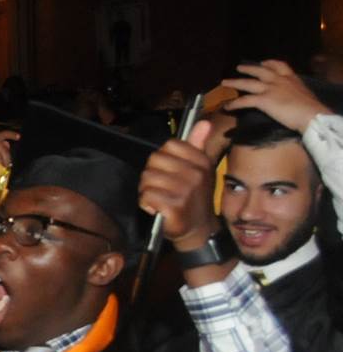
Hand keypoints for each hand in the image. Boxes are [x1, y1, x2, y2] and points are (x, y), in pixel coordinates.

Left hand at [139, 120, 219, 250]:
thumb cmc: (195, 197)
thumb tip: (204, 122)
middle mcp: (195, 174)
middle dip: (152, 175)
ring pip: (147, 178)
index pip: (170, 145)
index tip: (169, 171)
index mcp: (201, 162)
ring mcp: (185, 191)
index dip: (163, 158)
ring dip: (147, 190)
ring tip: (160, 198)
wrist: (198, 230)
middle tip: (162, 188)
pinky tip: (157, 208)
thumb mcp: (200, 169)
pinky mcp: (174, 207)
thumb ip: (197, 145)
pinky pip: (146, 195)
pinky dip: (146, 203)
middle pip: (154, 160)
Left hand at [223, 60, 332, 132]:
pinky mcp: (264, 100)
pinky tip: (227, 107)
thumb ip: (295, 92)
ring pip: (248, 83)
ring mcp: (270, 89)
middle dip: (248, 68)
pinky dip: (234, 104)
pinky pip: (245, 101)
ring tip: (224, 82)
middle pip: (260, 71)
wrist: (312, 114)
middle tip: (238, 67)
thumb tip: (292, 97)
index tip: (263, 62)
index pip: (280, 65)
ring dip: (235, 82)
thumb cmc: (311, 108)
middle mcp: (279, 80)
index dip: (269, 63)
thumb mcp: (304, 94)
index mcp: (291, 78)